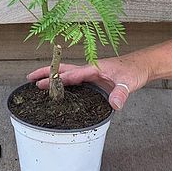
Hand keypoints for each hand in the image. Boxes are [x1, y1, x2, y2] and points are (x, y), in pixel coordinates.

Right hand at [26, 54, 149, 110]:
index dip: (58, 80)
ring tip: (37, 82)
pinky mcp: (94, 78)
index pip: (72, 75)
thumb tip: (115, 104)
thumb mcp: (129, 83)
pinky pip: (74, 79)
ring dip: (52, 76)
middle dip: (47, 73)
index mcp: (94, 68)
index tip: (44, 84)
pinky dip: (63, 82)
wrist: (141, 66)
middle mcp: (89, 69)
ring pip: (67, 73)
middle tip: (30, 78)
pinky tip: (59, 89)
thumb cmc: (134, 70)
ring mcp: (91, 73)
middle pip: (64, 70)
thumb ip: (121, 93)